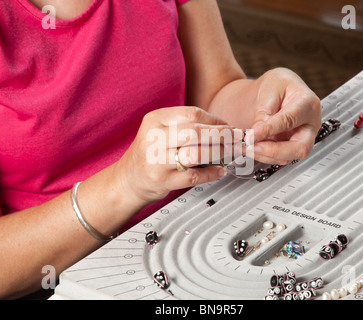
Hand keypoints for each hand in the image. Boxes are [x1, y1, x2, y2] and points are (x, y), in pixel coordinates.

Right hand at [115, 107, 235, 202]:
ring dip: (219, 153)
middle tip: (235, 138)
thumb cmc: (149, 153)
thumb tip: (221, 127)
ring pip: (196, 154)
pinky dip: (211, 173)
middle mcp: (154, 139)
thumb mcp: (159, 130)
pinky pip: (193, 176)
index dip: (214, 120)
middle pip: (195, 132)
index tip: (227, 126)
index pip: (191, 114)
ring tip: (230, 152)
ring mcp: (157, 161)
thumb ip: (184, 126)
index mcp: (155, 120)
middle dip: (221, 135)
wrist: (127, 179)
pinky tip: (219, 170)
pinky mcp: (163, 180)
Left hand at [245, 68, 321, 164]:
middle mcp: (310, 124)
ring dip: (264, 155)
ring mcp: (303, 138)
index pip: (289, 120)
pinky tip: (249, 148)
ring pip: (289, 157)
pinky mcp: (292, 147)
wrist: (276, 92)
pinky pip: (279, 158)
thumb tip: (257, 133)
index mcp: (308, 103)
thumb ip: (264, 112)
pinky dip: (263, 156)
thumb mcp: (269, 89)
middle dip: (274, 151)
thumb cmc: (277, 85)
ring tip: (245, 146)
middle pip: (300, 148)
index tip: (250, 136)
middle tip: (252, 147)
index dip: (269, 130)